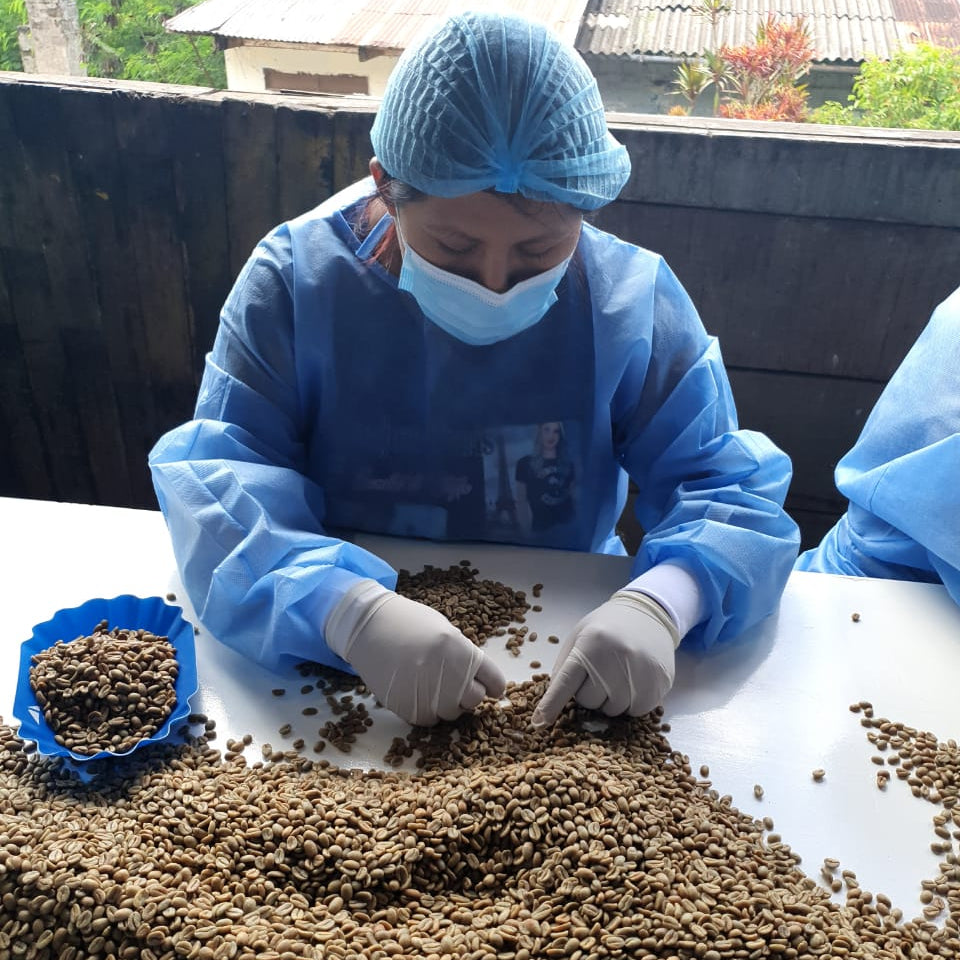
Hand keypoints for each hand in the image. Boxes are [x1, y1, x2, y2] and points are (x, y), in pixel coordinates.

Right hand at [329, 586, 504, 725]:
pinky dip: (429, 709)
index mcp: (461, 651)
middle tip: (458, 682)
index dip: (494, 684)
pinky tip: (420, 691)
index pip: (494, 681)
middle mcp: (447, 675)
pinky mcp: (407, 708)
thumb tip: (482, 681)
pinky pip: (430, 719)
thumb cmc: (410, 623)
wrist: (369, 628)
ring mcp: (426, 694)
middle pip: (475, 700)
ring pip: (453, 713)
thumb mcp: (446, 630)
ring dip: (450, 702)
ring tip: (435, 684)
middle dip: (471, 692)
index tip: (491, 686)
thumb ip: (465, 656)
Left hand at [531, 591, 679, 726]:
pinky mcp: (659, 683)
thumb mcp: (579, 637)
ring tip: (619, 674)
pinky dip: (632, 703)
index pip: (566, 682)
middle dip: (590, 692)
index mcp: (590, 645)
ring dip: (611, 700)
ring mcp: (640, 672)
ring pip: (613, 710)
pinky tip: (634, 682)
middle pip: (589, 702)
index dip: (551, 704)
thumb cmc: (607, 628)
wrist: (648, 613)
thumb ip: (565, 667)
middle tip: (600, 671)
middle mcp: (616, 659)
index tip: (538, 723)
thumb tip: (554, 703)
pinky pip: (637, 712)